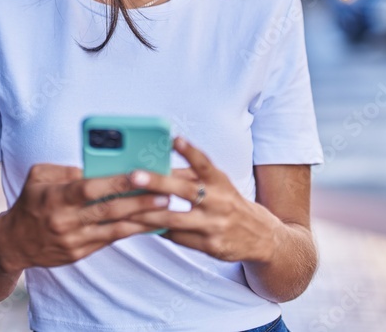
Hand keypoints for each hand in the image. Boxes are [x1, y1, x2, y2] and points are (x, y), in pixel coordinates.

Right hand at [0, 163, 170, 273]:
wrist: (13, 243)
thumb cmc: (29, 202)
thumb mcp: (38, 176)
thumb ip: (66, 169)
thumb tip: (96, 168)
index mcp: (56, 197)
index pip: (90, 189)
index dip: (116, 182)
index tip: (139, 174)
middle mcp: (66, 221)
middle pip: (108, 210)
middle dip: (139, 202)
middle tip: (165, 192)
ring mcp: (74, 240)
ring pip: (114, 229)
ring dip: (142, 219)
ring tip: (165, 208)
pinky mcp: (79, 254)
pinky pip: (110, 240)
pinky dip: (130, 231)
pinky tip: (148, 223)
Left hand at [124, 136, 282, 263]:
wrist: (261, 237)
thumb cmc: (229, 203)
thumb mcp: (218, 185)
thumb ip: (192, 176)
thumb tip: (156, 167)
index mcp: (220, 181)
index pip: (205, 163)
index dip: (190, 151)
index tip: (175, 139)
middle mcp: (219, 201)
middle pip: (185, 191)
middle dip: (158, 183)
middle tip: (134, 176)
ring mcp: (214, 225)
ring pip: (174, 219)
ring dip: (148, 213)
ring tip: (125, 207)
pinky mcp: (210, 246)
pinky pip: (177, 238)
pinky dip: (158, 231)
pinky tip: (140, 226)